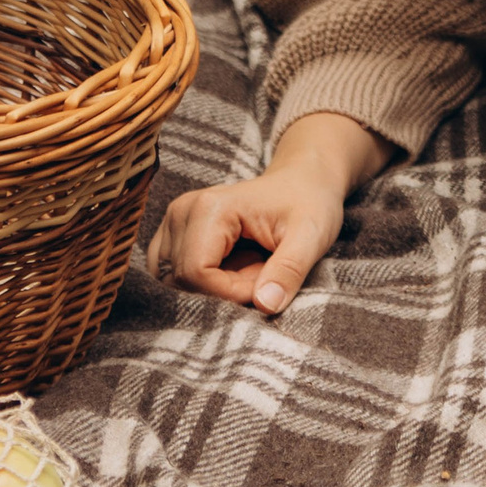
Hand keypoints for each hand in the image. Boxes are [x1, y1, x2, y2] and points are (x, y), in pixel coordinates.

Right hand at [146, 112, 395, 315]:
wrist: (304, 182)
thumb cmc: (309, 204)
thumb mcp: (311, 237)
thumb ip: (289, 270)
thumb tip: (265, 305)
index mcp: (208, 208)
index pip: (197, 273)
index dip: (230, 292)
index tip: (265, 282)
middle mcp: (182, 211)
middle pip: (182, 279)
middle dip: (224, 290)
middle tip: (262, 272)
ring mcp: (174, 222)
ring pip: (175, 280)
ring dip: (213, 288)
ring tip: (250, 268)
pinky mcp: (175, 233)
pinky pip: (176, 274)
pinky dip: (205, 282)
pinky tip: (235, 267)